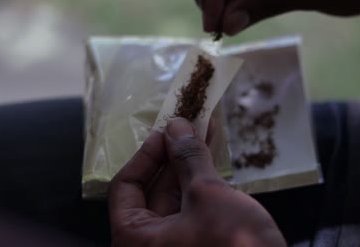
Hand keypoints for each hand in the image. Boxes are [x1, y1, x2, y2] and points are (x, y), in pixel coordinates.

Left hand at [109, 118, 285, 246]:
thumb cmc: (233, 243)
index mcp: (136, 239)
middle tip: (189, 123)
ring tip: (205, 129)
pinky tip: (213, 154)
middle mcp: (151, 244)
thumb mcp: (207, 195)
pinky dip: (202, 181)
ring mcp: (177, 243)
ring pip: (177, 195)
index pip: (126, 187)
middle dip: (174, 154)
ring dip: (190, 162)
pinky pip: (194, 206)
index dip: (146, 154)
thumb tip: (176, 126)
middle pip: (154, 189)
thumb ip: (189, 158)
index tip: (167, 130)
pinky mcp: (200, 242)